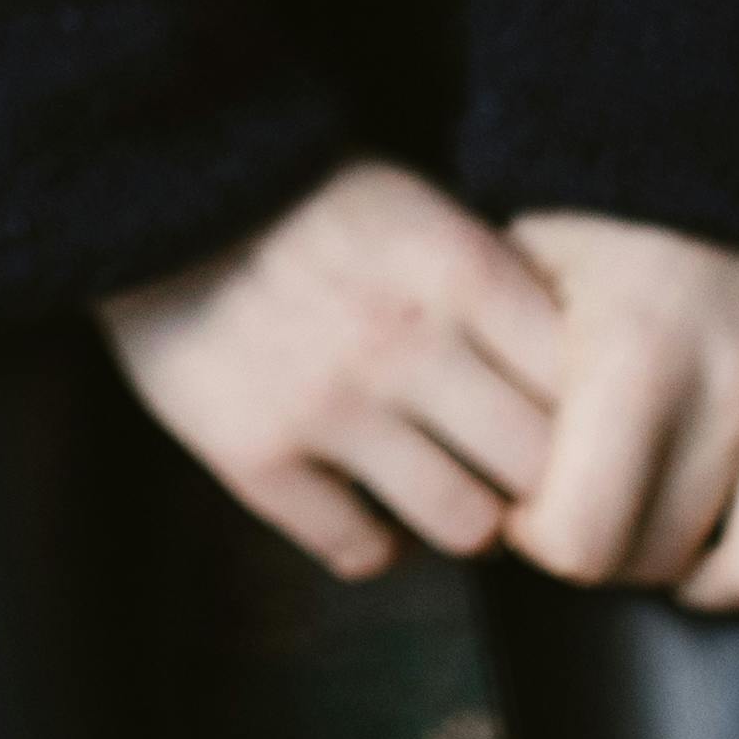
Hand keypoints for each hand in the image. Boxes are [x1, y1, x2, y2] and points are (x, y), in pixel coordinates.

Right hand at [97, 158, 564, 578]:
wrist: (153, 188)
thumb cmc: (303, 197)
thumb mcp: (418, 203)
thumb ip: (495, 281)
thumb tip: (584, 374)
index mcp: (456, 269)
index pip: (582, 385)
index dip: (586, 408)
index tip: (561, 411)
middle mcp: (403, 343)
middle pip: (538, 468)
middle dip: (533, 473)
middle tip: (506, 462)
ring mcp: (327, 407)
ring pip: (465, 526)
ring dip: (460, 513)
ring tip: (437, 482)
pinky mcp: (256, 457)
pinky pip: (361, 550)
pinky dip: (370, 538)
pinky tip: (358, 496)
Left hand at [490, 207, 738, 609]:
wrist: (735, 111)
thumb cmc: (608, 195)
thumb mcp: (525, 259)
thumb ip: (505, 367)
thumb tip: (480, 472)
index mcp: (635, 354)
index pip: (581, 540)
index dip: (538, 535)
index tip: (526, 498)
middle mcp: (738, 383)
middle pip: (665, 559)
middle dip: (611, 551)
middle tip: (587, 509)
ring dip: (707, 569)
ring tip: (668, 530)